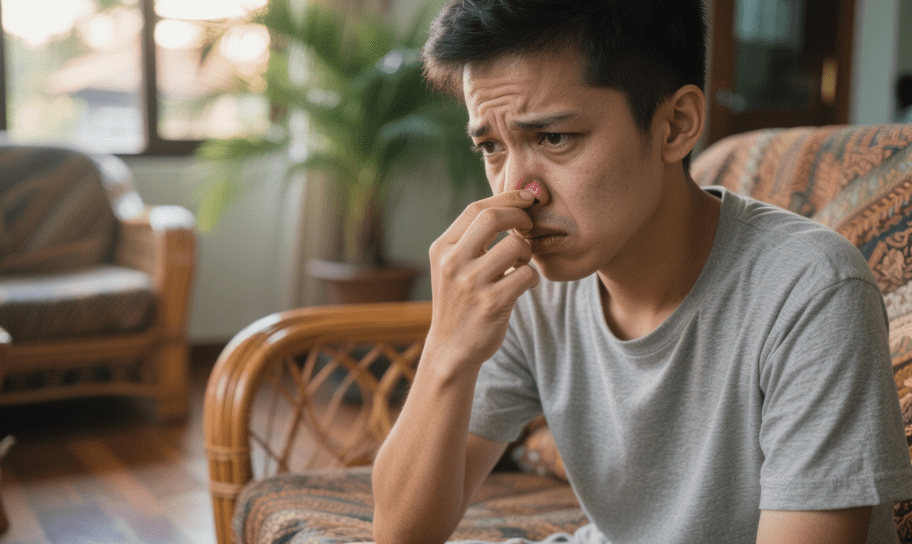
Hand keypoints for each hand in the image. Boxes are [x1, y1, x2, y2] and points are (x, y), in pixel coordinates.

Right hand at [426, 190, 540, 365]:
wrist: (451, 349)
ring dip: (528, 251)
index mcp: (442, 249)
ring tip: (522, 264)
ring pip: (515, 246)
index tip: (527, 198)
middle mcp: (453, 263)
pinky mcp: (492, 304)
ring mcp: (471, 284)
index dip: (506, 197)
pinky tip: (525, 284)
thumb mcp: (451, 267)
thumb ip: (470, 239)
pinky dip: (532, 277)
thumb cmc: (459, 302)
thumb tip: (508, 205)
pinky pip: (526, 275)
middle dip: (519, 215)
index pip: (476, 209)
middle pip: (493, 217)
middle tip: (529, 225)